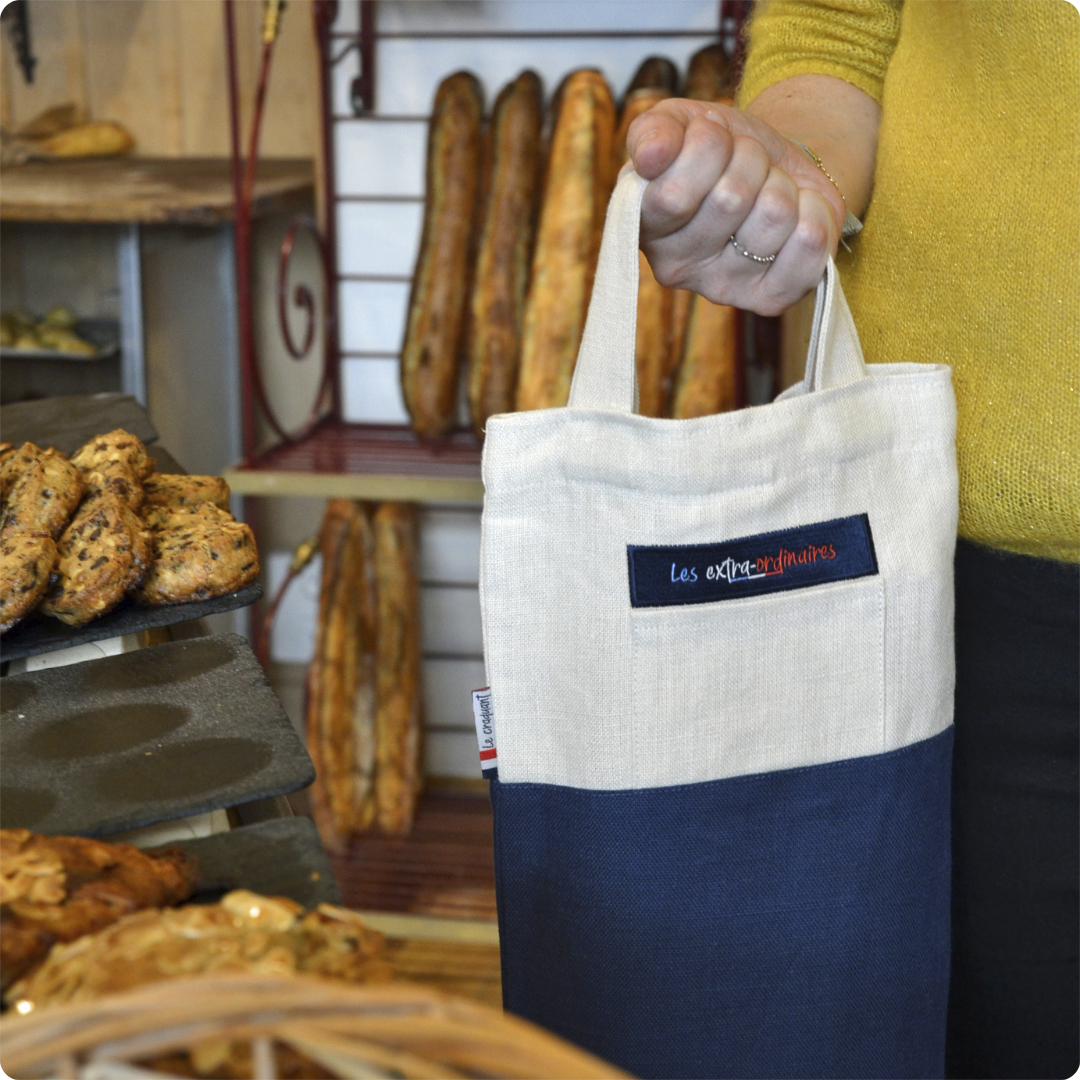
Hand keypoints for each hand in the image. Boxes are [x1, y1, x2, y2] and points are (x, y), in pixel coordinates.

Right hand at [626, 99, 846, 315]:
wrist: (776, 166)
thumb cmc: (722, 149)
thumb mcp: (681, 123)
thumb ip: (653, 130)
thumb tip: (651, 154)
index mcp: (644, 226)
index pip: (674, 195)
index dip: (706, 146)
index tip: (710, 133)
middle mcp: (675, 268)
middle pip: (730, 199)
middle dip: (749, 159)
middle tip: (745, 162)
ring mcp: (722, 289)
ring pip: (774, 213)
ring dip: (780, 183)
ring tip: (767, 188)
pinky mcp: (770, 300)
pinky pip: (809, 241)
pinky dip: (813, 210)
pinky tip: (795, 214)